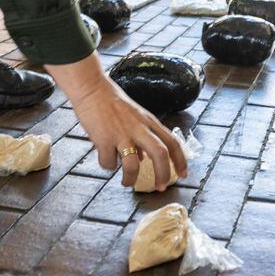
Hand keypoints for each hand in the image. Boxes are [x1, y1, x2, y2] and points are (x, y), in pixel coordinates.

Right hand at [46, 56, 188, 188]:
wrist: (91, 88)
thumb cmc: (112, 102)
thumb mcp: (135, 116)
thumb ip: (142, 135)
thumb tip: (144, 158)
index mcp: (149, 122)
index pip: (172, 142)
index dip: (181, 160)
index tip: (183, 175)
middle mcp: (139, 128)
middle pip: (160, 153)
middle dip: (163, 174)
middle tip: (161, 187)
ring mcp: (121, 134)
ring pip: (133, 164)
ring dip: (131, 178)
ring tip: (127, 182)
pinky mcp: (103, 139)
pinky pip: (109, 162)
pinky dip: (108, 166)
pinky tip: (106, 161)